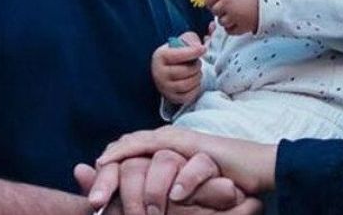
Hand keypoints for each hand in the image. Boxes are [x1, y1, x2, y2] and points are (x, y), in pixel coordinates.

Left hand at [75, 152, 260, 214]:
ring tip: (128, 202)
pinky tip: (175, 196)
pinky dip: (185, 180)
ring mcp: (189, 143)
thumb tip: (118, 200)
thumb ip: (148, 190)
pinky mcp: (211, 153)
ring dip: (142, 180)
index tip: (89, 197)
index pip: (122, 152)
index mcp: (157, 146)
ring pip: (155, 151)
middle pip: (130, 147)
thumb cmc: (212, 181)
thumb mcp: (173, 190)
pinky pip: (195, 164)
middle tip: (95, 201)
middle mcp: (168, 139)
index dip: (102, 174)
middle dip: (110, 173)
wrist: (253, 170)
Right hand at [152, 32, 205, 105]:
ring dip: (197, 77)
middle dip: (196, 66)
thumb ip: (192, 39)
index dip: (194, 52)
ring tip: (196, 72)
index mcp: (160, 56)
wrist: (164, 70)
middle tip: (197, 63)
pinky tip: (194, 82)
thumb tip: (206, 39)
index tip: (203, 49)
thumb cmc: (176, 54)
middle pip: (186, 71)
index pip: (179, 55)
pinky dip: (195, 89)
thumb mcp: (181, 42)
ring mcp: (164, 87)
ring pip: (188, 84)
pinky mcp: (171, 98)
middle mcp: (159, 73)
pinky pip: (188, 96)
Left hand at [205, 0, 258, 34]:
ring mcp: (234, 16)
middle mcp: (227, 2)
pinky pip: (230, 31)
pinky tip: (240, 20)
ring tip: (238, 11)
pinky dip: (233, 27)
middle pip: (214, 10)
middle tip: (231, 4)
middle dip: (220, 8)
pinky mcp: (243, 26)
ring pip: (221, 22)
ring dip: (227, 18)